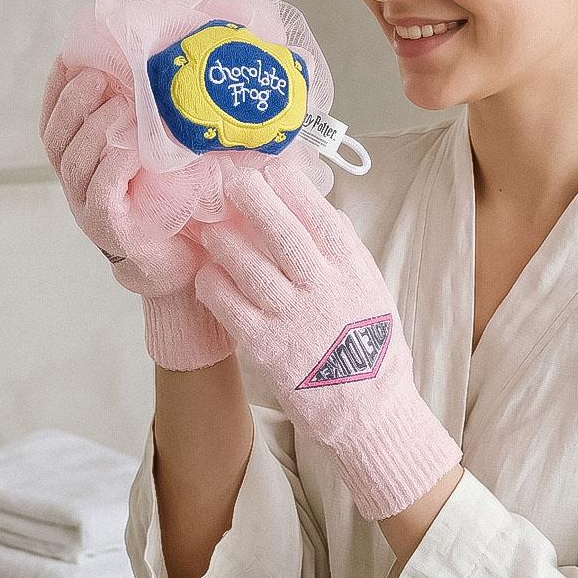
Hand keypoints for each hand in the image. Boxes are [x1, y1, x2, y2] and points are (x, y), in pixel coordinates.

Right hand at [39, 54, 231, 370]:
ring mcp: (86, 207)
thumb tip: (171, 66)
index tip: (73, 55)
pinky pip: (101, 193)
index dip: (58, 85)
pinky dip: (112, 167)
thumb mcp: (155, 150)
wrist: (180, 260)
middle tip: (98, 76)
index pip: (54, 116)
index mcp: (80, 158)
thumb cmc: (171, 198)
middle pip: (57, 136)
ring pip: (76, 162)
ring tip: (120, 107)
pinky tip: (129, 149)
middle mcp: (75, 182)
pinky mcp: (108, 228)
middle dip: (74, 101)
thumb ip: (150, 116)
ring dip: (95, 129)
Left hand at [193, 160, 461, 519]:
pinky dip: (216, 287)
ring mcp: (296, 319)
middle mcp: (325, 289)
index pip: (321, 217)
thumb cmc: (370, 345)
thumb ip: (344, 253)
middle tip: (231, 180)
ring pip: (251, 268)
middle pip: (282, 234)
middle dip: (253, 201)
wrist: (371, 410)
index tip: (272, 167)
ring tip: (210, 228)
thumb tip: (316, 209)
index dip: (293, 189)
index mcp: (354, 270)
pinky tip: (206, 274)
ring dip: (226, 242)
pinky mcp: (270, 349)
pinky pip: (233, 309)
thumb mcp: (371, 290)